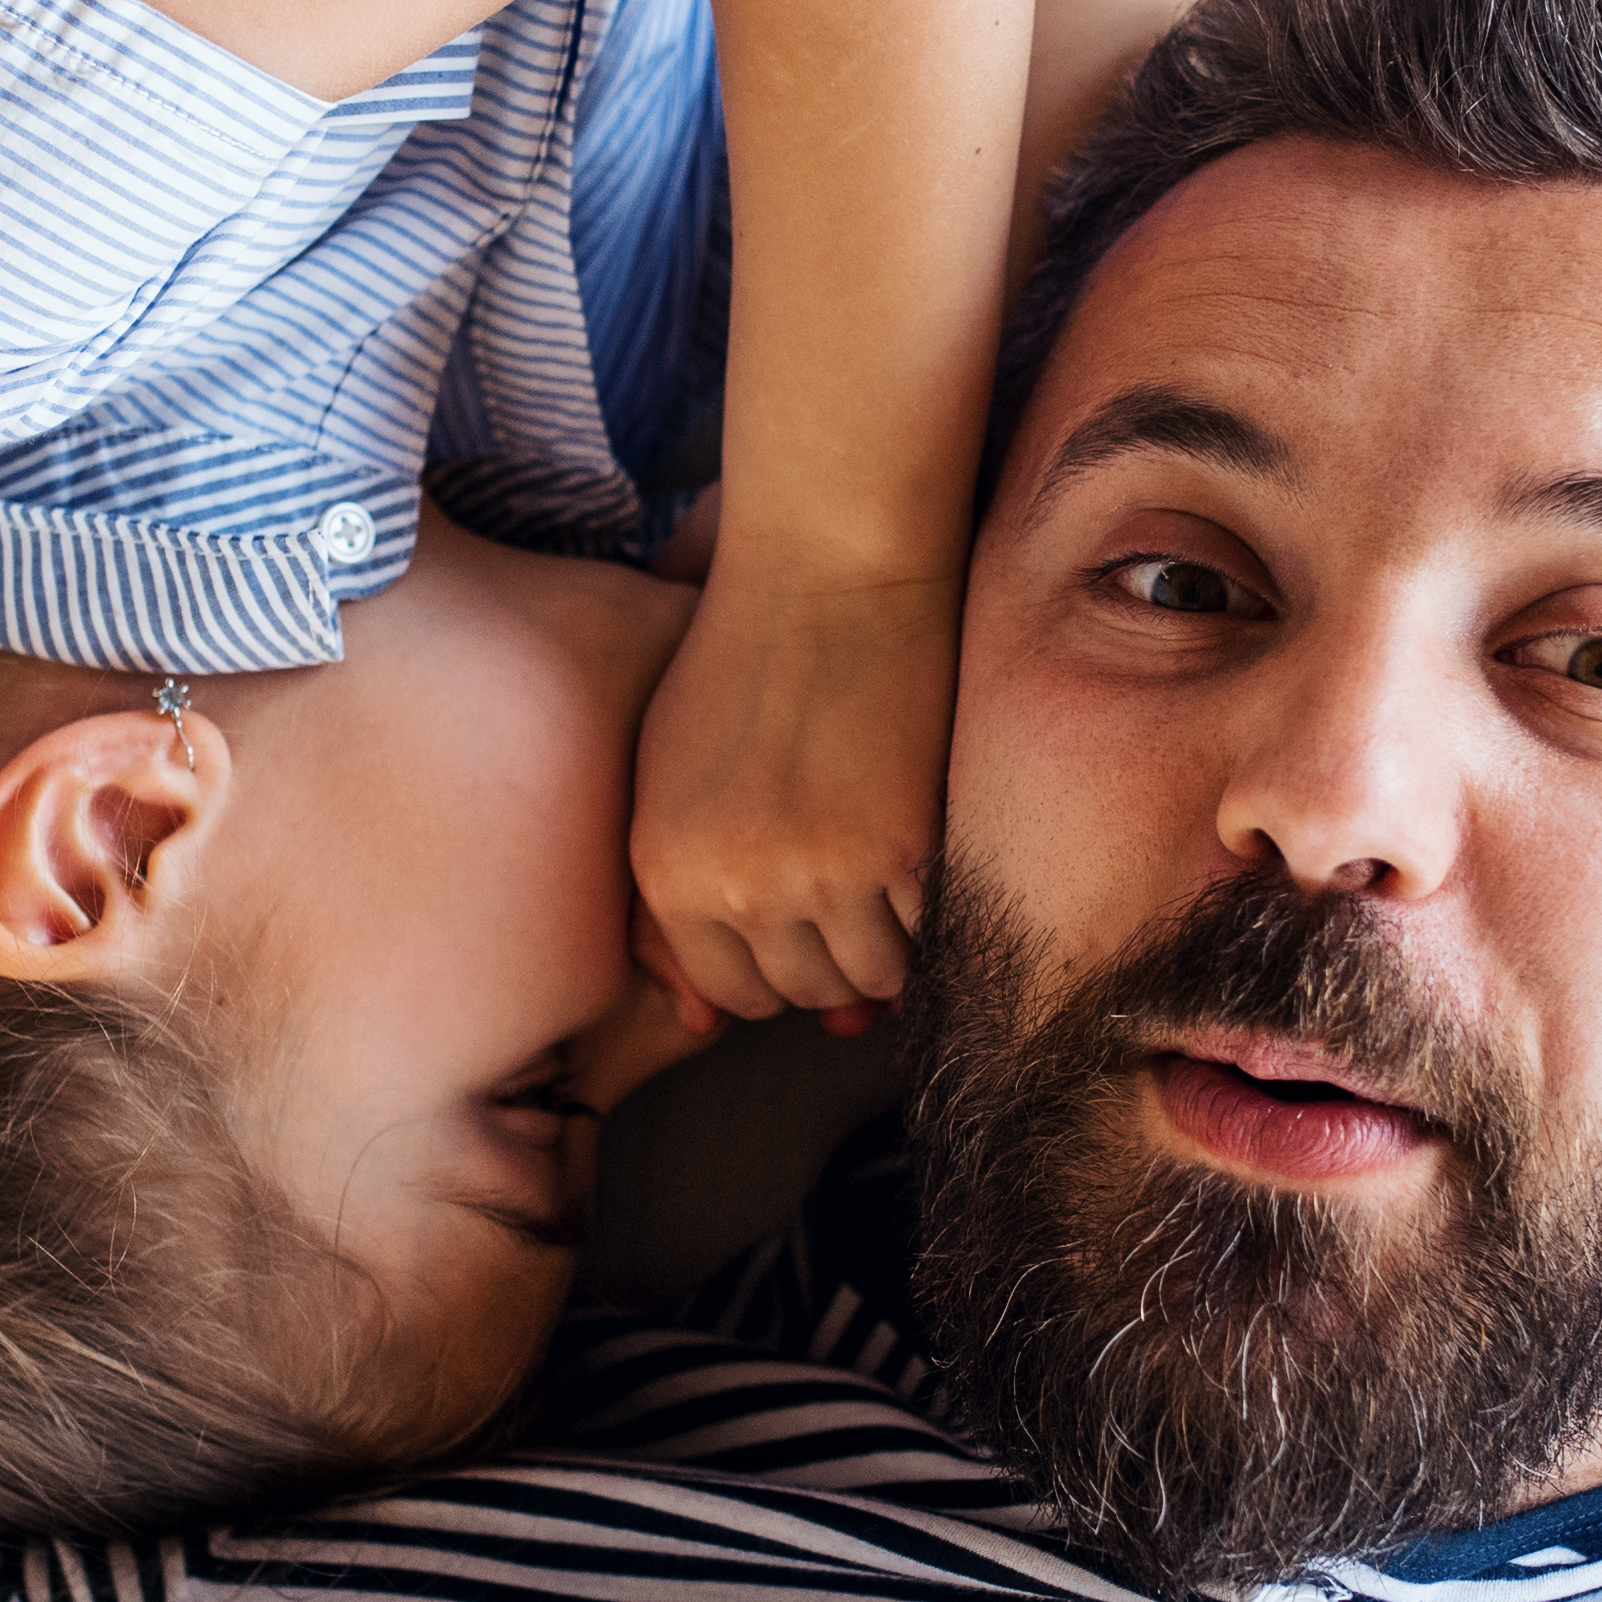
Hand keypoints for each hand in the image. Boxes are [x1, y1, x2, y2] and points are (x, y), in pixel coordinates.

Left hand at [626, 561, 957, 1032]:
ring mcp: (825, 873)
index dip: (775, 971)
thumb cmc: (739, 664)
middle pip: (806, 994)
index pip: (732, 995)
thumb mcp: (667, 782)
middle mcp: (740, 887)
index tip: (802, 928)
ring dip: (889, 945)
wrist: (825, 573)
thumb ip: (677, 900)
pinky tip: (925, 858)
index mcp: (669, 873)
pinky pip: (929, 935)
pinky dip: (935, 914)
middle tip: (854, 898)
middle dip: (833, 963)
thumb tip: (710, 1029)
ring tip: (889, 881)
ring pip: (874, 978)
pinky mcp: (906, 845)